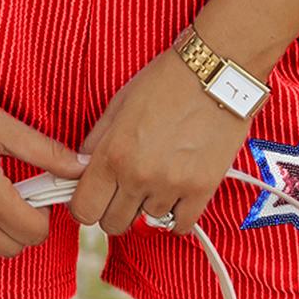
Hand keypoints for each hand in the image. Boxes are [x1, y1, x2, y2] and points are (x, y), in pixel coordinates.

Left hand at [70, 46, 256, 237]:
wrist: (216, 74)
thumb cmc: (166, 81)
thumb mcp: (119, 104)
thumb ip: (96, 142)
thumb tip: (83, 170)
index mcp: (112, 154)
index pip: (84, 210)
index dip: (87, 205)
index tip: (96, 196)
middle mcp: (138, 175)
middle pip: (113, 224)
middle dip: (115, 209)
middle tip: (126, 189)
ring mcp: (171, 185)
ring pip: (148, 222)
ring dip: (149, 205)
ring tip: (159, 178)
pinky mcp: (202, 189)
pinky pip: (181, 225)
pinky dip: (177, 215)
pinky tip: (177, 194)